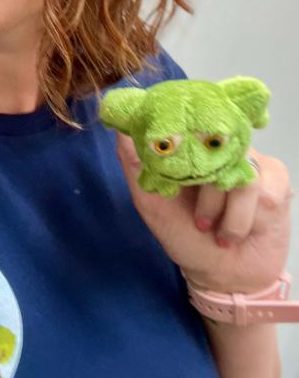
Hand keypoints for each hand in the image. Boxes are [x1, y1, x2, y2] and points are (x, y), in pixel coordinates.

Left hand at [116, 132, 293, 293]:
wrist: (222, 276)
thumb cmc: (184, 236)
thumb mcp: (151, 202)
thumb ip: (135, 164)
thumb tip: (120, 127)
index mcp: (192, 147)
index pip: (189, 119)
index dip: (181, 131)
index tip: (173, 159)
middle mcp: (222, 148)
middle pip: (213, 143)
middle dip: (200, 187)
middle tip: (196, 220)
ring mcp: (250, 160)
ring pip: (235, 171)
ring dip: (219, 210)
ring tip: (211, 230)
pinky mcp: (275, 179)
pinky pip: (258, 189)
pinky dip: (240, 218)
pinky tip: (233, 233)